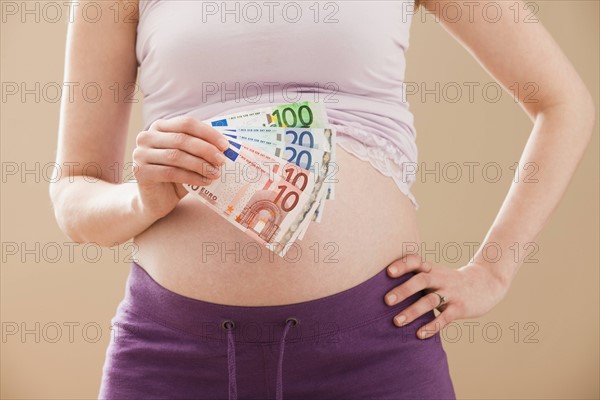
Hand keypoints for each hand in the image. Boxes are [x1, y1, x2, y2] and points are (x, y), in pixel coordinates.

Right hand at [132, 116, 229, 219]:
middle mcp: (146, 137)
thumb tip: (225, 147)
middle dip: (206, 149)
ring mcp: (140, 154)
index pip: (186, 123)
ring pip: (176, 156)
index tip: (225, 145)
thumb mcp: (189, 159)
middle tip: (222, 160)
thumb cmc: (176, 177)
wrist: (156, 200)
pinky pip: (171, 172)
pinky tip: (205, 182)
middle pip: (181, 139)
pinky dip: (191, 177)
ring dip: (200, 164)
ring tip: (215, 173)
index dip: (208, 133)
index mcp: (160, 127)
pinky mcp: (140, 172)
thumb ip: (200, 149)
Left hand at [384, 255, 509, 338]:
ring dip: (413, 311)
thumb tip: (381, 289)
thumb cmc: (449, 281)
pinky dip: (432, 326)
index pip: (416, 262)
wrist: (486, 283)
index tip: (388, 272)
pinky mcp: (460, 308)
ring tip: (397, 322)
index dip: (403, 265)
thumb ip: (414, 278)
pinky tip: (419, 334)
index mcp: (431, 269)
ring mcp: (451, 293)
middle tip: (386, 301)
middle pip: (421, 280)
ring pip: (431, 301)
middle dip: (403, 290)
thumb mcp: (434, 273)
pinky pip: (445, 318)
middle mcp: (440, 279)